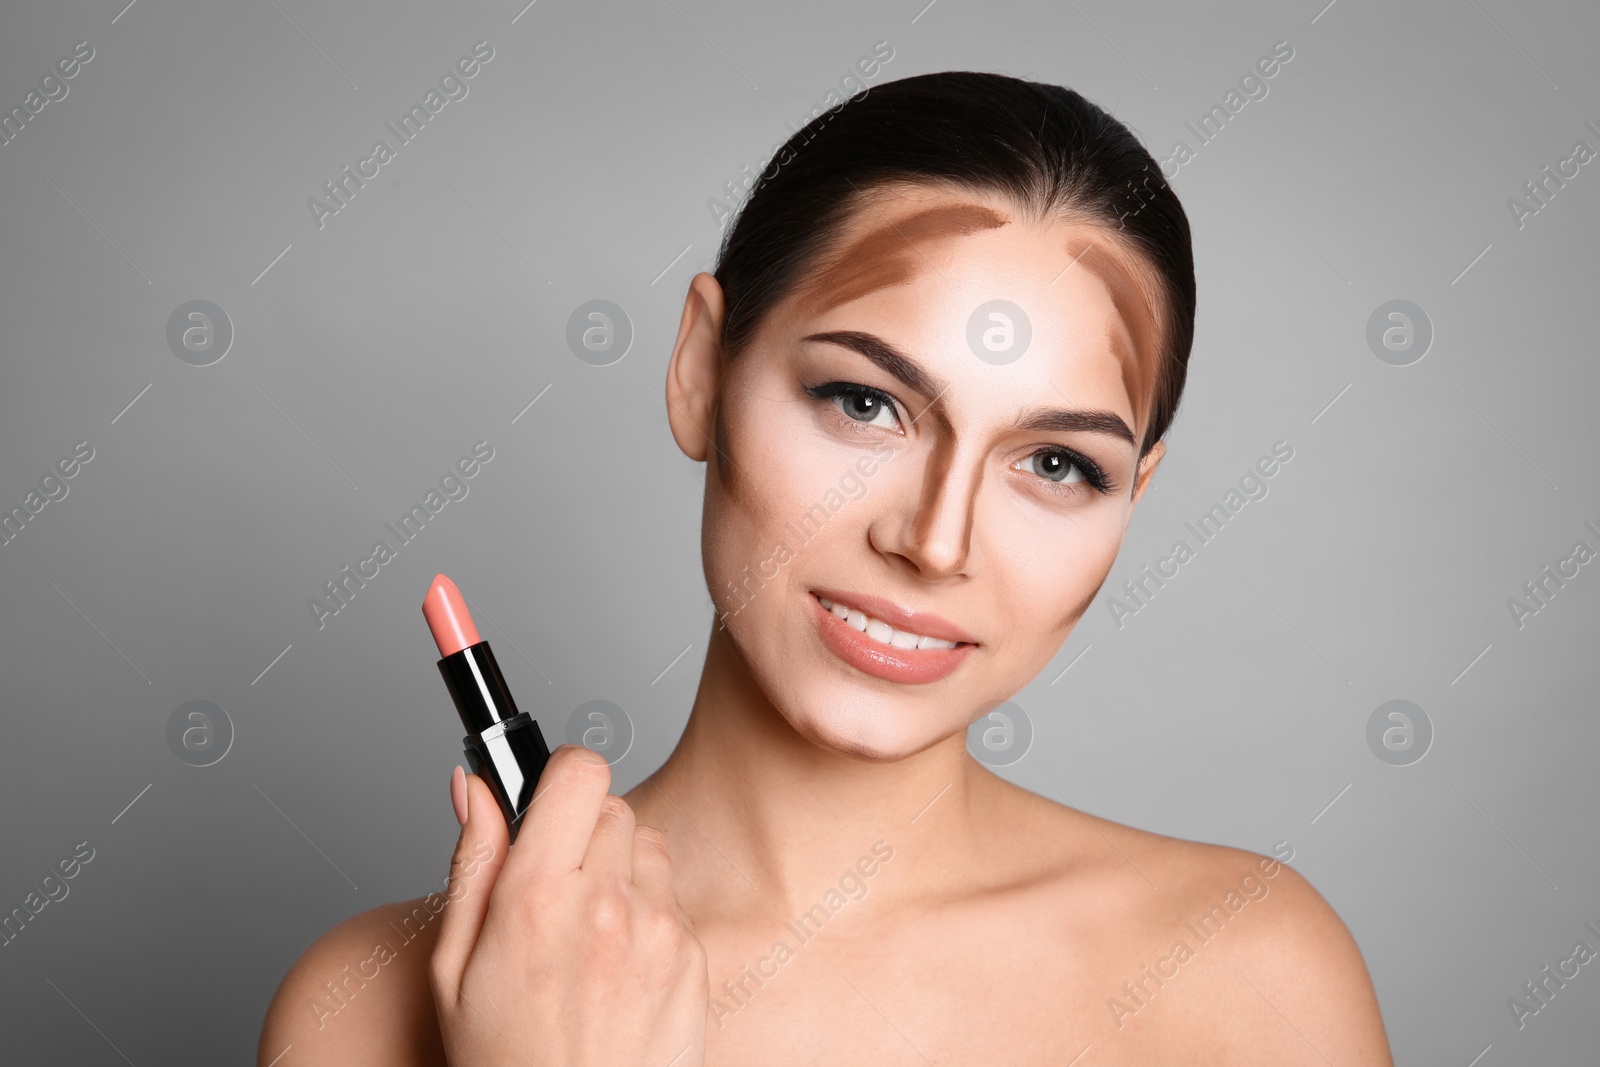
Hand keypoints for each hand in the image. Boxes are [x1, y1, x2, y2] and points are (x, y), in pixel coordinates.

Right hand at [429, 745, 708, 1066]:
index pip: (578, 773)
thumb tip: (473, 785)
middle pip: (613, 805)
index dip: (560, 774)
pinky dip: (648, 917)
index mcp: (536, 899)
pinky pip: (673, 900)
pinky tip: (615, 967)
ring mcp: (658, 932)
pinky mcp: (693, 959)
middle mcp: (605, 906)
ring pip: (647, 847)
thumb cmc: (505, 1060)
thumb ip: (472, 862)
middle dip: (583, 830)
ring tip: (584, 932)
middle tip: (554, 884)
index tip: (546, 796)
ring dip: (620, 869)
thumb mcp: (454, 967)